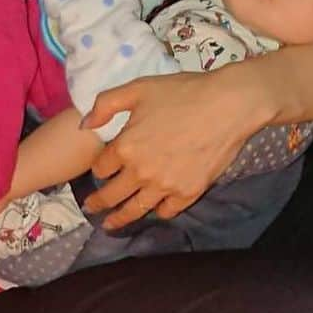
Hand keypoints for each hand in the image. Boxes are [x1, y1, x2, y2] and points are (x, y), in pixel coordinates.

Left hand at [80, 69, 265, 228]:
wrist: (228, 106)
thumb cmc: (183, 92)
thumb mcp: (138, 88)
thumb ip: (106, 104)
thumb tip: (84, 125)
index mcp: (125, 147)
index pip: (101, 168)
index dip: (99, 169)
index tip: (100, 171)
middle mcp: (141, 172)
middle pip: (112, 195)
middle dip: (98, 203)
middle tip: (91, 209)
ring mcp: (165, 186)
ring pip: (136, 209)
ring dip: (121, 218)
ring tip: (111, 225)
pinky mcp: (188, 193)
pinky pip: (167, 211)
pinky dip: (158, 212)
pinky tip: (154, 210)